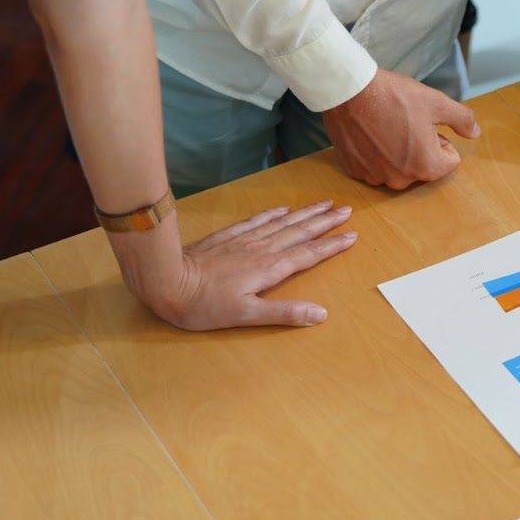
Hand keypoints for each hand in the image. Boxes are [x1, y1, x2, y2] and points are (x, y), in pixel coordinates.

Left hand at [122, 201, 356, 328]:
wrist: (168, 281)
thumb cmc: (205, 304)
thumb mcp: (247, 316)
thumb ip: (285, 313)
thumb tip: (321, 313)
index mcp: (270, 268)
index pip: (309, 254)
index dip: (331, 245)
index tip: (352, 234)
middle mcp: (262, 249)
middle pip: (300, 232)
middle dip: (325, 221)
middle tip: (346, 210)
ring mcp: (245, 240)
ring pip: (282, 222)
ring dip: (305, 213)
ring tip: (324, 204)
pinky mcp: (229, 237)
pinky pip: (257, 220)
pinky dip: (273, 213)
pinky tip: (282, 208)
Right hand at [323, 68, 480, 188]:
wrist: (350, 91)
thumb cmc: (394, 96)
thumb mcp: (437, 102)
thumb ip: (462, 120)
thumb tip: (475, 133)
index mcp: (426, 166)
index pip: (449, 161)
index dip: (440, 140)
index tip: (424, 125)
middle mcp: (400, 180)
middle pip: (423, 167)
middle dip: (419, 149)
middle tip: (404, 123)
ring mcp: (375, 177)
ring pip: (398, 167)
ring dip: (396, 152)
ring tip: (385, 127)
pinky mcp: (355, 171)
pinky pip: (374, 166)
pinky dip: (374, 153)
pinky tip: (369, 133)